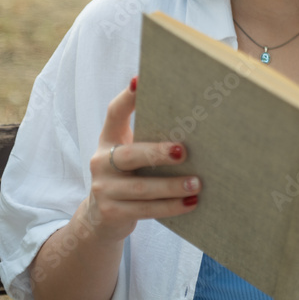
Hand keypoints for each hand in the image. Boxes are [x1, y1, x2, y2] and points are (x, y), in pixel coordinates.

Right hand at [86, 77, 200, 242]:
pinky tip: (191, 203)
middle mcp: (100, 161)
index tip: (140, 81)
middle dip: (157, 153)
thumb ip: (148, 141)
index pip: (114, 113)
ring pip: (142, 187)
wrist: (102, 218)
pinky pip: (145, 209)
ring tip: (197, 184)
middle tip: (184, 151)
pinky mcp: (111, 212)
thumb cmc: (128, 177)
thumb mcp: (131, 156)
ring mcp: (104, 189)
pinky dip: (170, 207)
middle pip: (130, 155)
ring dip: (172, 186)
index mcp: (108, 140)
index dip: (127, 97)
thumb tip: (193, 127)